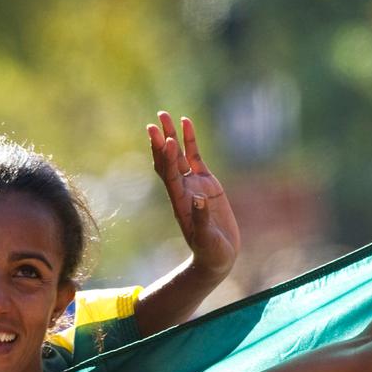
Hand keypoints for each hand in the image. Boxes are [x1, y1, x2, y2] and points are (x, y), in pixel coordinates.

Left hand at [148, 112, 239, 277]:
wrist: (218, 256)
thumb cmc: (211, 252)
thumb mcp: (207, 239)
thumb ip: (202, 221)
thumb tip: (199, 200)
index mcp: (180, 202)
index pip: (170, 176)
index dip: (167, 158)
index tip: (164, 140)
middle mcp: (182, 190)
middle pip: (167, 161)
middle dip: (160, 142)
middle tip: (153, 122)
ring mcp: (193, 184)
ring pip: (178, 155)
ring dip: (171, 136)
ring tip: (165, 115)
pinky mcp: (205, 181)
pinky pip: (194, 157)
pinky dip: (189, 141)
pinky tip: (186, 123)